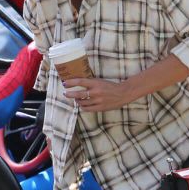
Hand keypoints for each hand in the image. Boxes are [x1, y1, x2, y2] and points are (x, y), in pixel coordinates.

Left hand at [63, 54, 188, 111]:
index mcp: (96, 83)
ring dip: (77, 101)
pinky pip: (87, 109)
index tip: (64, 83)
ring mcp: (98, 101)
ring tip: (75, 99)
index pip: (80, 81)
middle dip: (70, 94)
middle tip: (65, 93)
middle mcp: (96, 92)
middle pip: (78, 94)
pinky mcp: (100, 107)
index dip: (71, 82)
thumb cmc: (111, 86)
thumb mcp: (101, 81)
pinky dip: (83, 107)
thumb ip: (91, 82)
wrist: (124, 93)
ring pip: (82, 102)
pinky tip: (82, 104)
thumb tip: (79, 81)